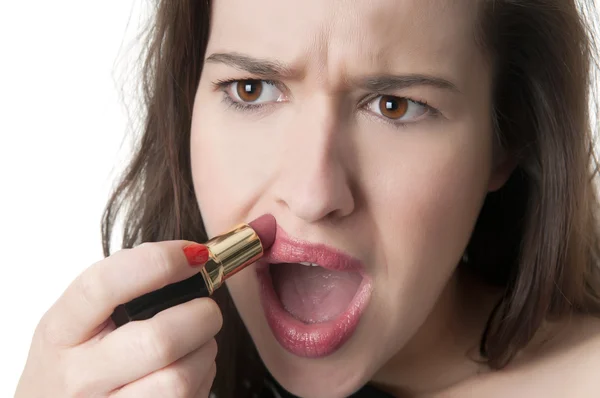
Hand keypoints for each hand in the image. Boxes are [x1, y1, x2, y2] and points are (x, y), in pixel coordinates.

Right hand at [15, 241, 220, 397]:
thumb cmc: (75, 366)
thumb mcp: (74, 323)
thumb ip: (119, 288)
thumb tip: (188, 258)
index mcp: (60, 332)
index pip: (104, 285)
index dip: (158, 262)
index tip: (194, 254)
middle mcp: (79, 376)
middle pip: (159, 340)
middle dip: (201, 315)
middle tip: (206, 309)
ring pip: (180, 377)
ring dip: (204, 353)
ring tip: (195, 344)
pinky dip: (201, 379)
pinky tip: (187, 372)